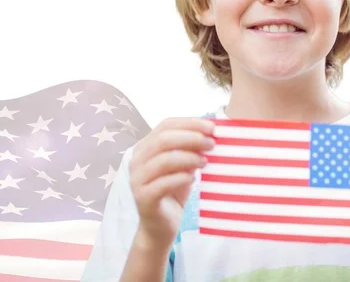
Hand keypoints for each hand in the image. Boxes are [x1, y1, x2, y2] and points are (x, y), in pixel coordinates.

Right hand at [129, 117, 214, 249]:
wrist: (160, 227)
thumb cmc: (173, 191)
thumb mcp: (184, 166)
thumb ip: (191, 150)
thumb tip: (210, 133)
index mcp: (145, 147)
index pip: (166, 124)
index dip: (189, 123)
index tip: (212, 126)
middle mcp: (137, 160)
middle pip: (163, 139)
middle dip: (191, 138)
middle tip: (212, 144)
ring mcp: (137, 179)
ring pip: (163, 160)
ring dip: (189, 158)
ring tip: (205, 162)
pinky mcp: (143, 198)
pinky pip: (163, 183)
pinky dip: (181, 177)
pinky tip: (193, 178)